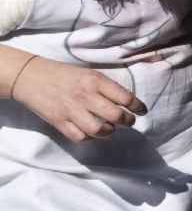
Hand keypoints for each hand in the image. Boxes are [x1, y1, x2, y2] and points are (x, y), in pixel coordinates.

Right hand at [12, 56, 145, 141]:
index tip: (142, 111)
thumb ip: (105, 86)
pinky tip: (91, 132)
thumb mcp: (87, 73)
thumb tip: (127, 102)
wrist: (30, 76)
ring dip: (109, 131)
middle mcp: (85, 95)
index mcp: (94, 80)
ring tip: (110, 128)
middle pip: (116, 115)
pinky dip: (90, 137)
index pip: (125, 97)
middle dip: (127, 121)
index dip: (137, 107)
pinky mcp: (59, 122)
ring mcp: (71, 110)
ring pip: (99, 130)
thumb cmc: (63, 74)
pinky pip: (81, 137)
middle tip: (129, 121)